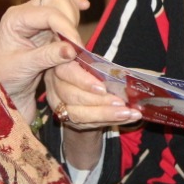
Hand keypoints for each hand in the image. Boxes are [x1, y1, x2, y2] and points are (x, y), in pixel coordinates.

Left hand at [0, 0, 88, 118]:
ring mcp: (37, 17)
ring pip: (64, 1)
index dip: (67, 28)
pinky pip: (64, 9)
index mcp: (16, 18)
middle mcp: (27, 12)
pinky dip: (75, 8)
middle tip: (77, 46)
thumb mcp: (23, 67)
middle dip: (71, 20)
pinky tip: (85, 6)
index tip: (78, 48)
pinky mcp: (47, 25)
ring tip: (77, 43)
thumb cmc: (3, 77)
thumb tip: (72, 50)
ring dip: (75, 18)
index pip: (48, 13)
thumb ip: (47, 56)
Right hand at [42, 35, 142, 173]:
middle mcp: (55, 87)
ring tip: (129, 113)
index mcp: (60, 65)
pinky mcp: (70, 120)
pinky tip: (128, 118)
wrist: (81, 86)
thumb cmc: (88, 68)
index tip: (102, 88)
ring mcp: (59, 106)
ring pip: (79, 114)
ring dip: (107, 115)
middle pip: (72, 97)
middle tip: (122, 103)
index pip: (67, 72)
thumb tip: (114, 68)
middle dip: (99, 101)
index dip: (84, 81)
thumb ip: (95, 61)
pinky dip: (110, 121)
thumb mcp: (90, 60)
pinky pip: (89, 124)